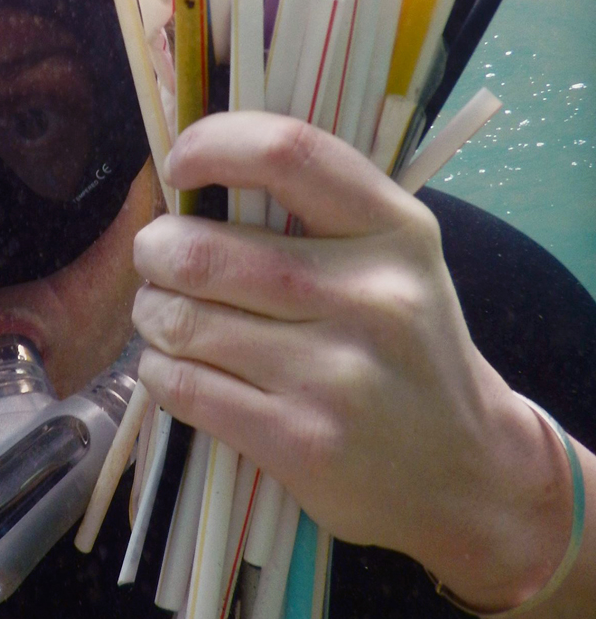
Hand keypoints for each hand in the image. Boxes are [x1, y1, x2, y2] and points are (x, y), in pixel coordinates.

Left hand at [133, 111, 572, 608]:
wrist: (467, 472)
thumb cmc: (406, 348)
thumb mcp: (393, 261)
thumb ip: (313, 214)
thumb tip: (193, 175)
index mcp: (395, 230)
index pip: (286, 153)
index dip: (210, 146)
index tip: (178, 167)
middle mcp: (372, 296)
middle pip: (203, 252)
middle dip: (154, 250)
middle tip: (155, 258)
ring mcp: (337, 375)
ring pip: (182, 320)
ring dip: (151, 312)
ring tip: (163, 314)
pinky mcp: (302, 441)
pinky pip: (184, 385)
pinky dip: (158, 369)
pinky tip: (174, 365)